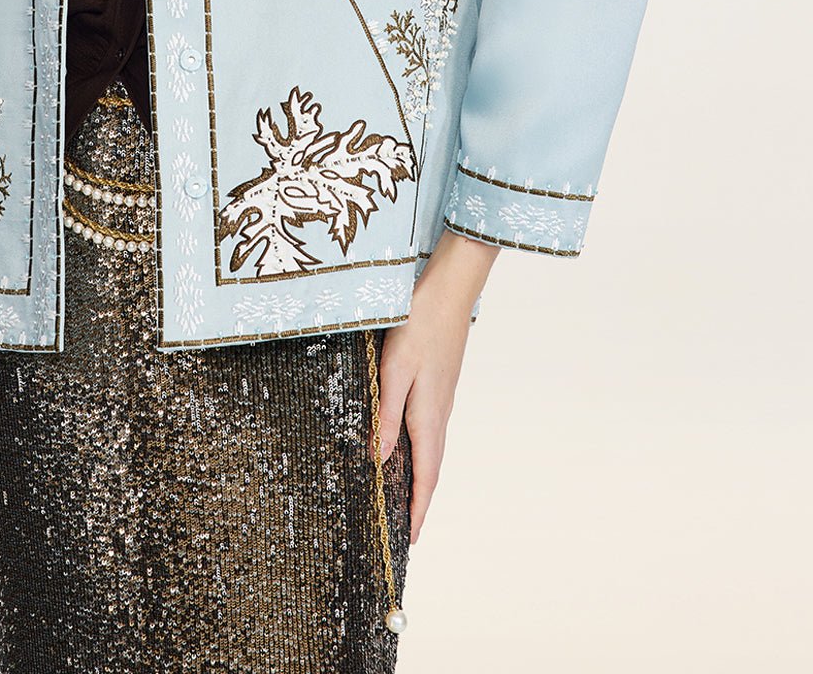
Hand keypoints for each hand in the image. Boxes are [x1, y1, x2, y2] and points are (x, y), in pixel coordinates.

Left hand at [375, 229, 498, 541]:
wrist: (448, 288)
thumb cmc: (418, 324)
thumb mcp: (394, 370)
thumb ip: (386, 416)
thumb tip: (378, 460)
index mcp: (428, 415)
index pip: (426, 475)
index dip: (419, 509)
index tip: (412, 539)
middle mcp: (439, 412)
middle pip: (431, 467)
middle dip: (419, 499)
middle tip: (406, 527)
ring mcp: (441, 397)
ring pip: (430, 447)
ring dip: (420, 475)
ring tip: (404, 496)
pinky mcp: (438, 383)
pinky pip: (428, 427)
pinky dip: (419, 448)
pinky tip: (405, 445)